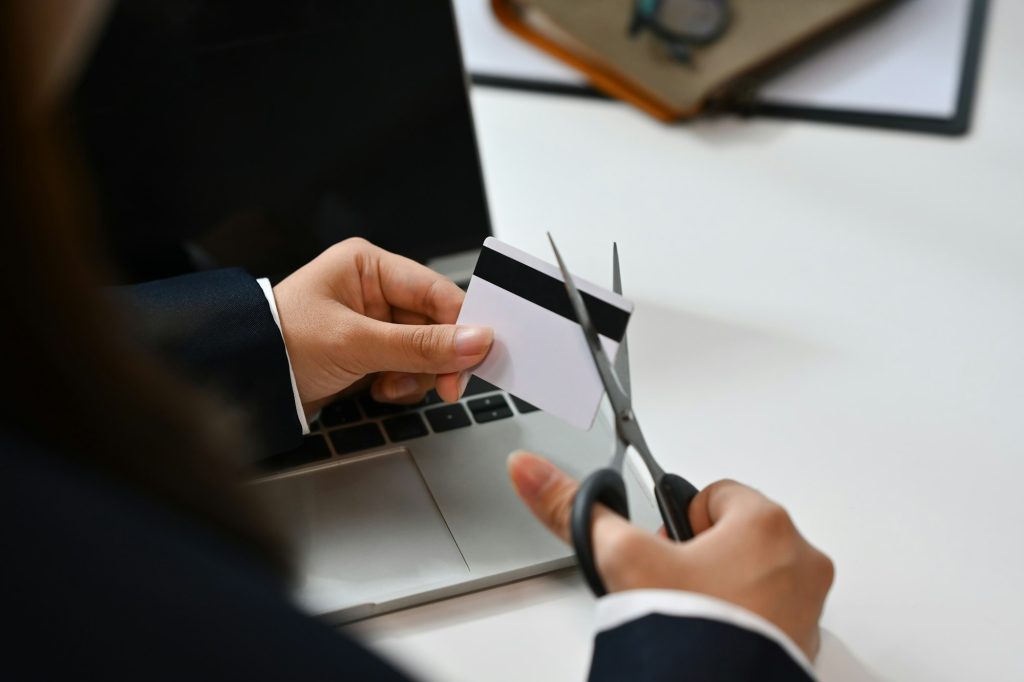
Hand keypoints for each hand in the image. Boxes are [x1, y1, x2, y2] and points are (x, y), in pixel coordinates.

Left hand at [272, 238, 491, 414]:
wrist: (244, 383)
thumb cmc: (279, 344)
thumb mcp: (355, 343)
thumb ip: (419, 345)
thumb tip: (475, 341)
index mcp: (368, 266)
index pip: (435, 291)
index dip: (462, 324)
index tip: (478, 355)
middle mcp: (374, 290)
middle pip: (436, 324)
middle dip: (437, 358)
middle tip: (447, 385)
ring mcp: (373, 324)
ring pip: (426, 350)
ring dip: (417, 375)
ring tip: (389, 386)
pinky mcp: (371, 353)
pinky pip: (409, 368)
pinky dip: (403, 384)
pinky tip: (379, 390)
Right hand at [507, 452, 833, 660]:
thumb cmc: (688, 630)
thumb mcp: (622, 557)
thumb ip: (575, 509)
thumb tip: (529, 469)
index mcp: (765, 522)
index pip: (713, 494)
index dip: (676, 522)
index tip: (662, 549)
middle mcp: (800, 558)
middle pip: (734, 534)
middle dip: (699, 556)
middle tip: (672, 586)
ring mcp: (807, 604)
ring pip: (753, 575)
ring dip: (723, 588)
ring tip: (691, 616)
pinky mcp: (803, 642)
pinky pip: (769, 615)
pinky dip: (743, 622)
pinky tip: (711, 639)